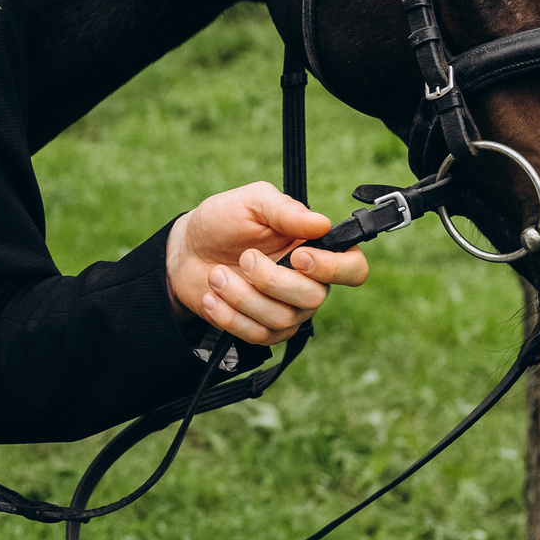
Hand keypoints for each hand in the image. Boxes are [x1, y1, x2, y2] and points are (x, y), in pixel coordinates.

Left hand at [166, 182, 369, 343]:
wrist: (186, 250)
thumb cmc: (223, 221)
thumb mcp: (250, 202)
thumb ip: (284, 210)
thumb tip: (322, 223)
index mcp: (315, 249)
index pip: (353, 269)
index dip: (334, 269)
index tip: (298, 256)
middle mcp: (309, 283)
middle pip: (313, 298)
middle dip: (271, 280)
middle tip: (244, 257)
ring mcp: (287, 310)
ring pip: (282, 319)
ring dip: (243, 297)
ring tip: (216, 275)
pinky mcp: (262, 330)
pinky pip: (258, 336)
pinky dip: (229, 317)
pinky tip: (211, 297)